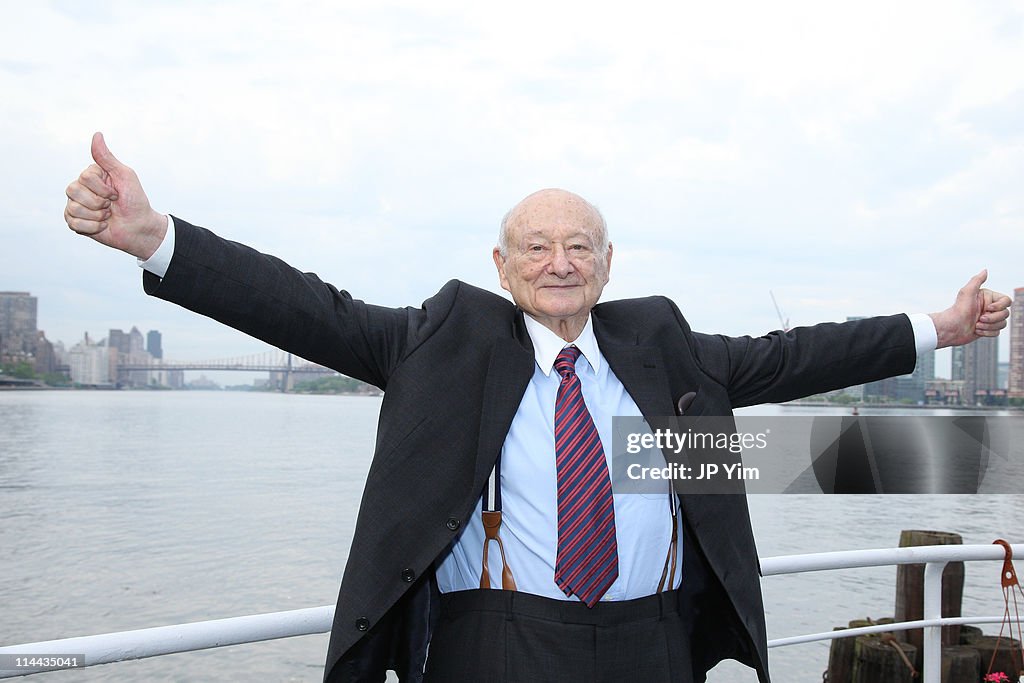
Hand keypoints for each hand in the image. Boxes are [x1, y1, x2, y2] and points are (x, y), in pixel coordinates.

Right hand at [64, 132, 167, 259]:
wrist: (139, 227)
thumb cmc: (135, 200)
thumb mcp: (125, 176)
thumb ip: (107, 157)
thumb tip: (97, 134)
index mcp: (91, 175)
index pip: (85, 177)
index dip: (103, 189)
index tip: (116, 193)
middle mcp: (80, 188)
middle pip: (73, 190)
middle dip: (98, 202)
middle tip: (110, 205)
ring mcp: (75, 205)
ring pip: (73, 208)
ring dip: (97, 216)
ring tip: (107, 215)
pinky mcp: (74, 222)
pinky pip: (73, 223)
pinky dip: (92, 227)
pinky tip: (102, 225)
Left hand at [928, 270, 1011, 347]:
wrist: (950, 329)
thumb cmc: (958, 310)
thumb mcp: (966, 292)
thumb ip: (976, 280)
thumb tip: (985, 270)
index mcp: (987, 298)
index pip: (1007, 301)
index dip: (1000, 306)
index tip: (988, 308)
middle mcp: (989, 308)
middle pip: (1005, 314)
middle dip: (993, 318)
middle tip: (980, 318)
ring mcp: (988, 319)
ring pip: (1002, 323)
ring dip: (989, 326)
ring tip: (976, 325)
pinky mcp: (986, 329)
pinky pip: (997, 332)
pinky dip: (987, 332)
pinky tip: (976, 330)